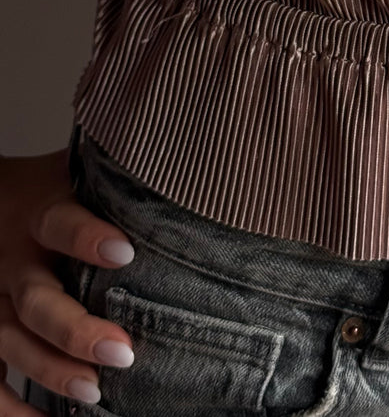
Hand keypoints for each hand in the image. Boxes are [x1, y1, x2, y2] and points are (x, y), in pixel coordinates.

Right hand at [0, 148, 136, 413]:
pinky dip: (13, 408)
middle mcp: (14, 261)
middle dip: (76, 330)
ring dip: (52, 370)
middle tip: (122, 350)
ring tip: (94, 391)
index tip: (127, 253)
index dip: (87, 239)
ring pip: (13, 342)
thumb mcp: (80, 173)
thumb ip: (120, 178)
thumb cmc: (55, 187)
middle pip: (36, 301)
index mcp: (40, 213)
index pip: (60, 225)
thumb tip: (193, 174)